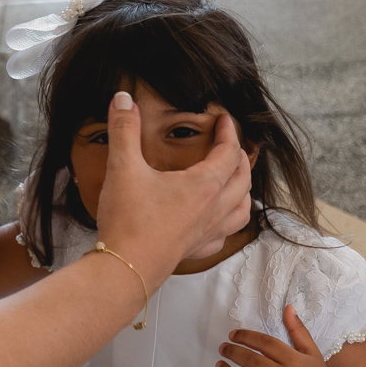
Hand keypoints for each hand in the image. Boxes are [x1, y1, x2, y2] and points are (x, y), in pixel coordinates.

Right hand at [94, 92, 250, 266]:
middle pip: (242, 180)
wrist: (124, 268)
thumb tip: (122, 98)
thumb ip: (124, 129)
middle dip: (240, 159)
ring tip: (235, 181)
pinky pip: (223, 235)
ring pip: (241, 209)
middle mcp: (213, 209)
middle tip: (230, 145)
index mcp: (203, 185)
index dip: (229, 133)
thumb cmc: (128, 220)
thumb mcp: (123, 167)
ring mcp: (207, 232)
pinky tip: (215, 221)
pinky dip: (227, 223)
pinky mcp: (196, 250)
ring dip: (243, 191)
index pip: (229, 153)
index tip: (224, 119)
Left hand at [215, 305, 344, 366]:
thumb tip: (287, 307)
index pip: (265, 343)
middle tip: (223, 348)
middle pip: (252, 362)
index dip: (246, 336)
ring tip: (220, 365)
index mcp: (296, 362)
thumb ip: (298, 330)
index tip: (233, 335)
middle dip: (232, 352)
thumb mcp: (312, 353)